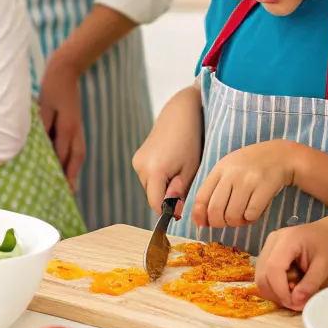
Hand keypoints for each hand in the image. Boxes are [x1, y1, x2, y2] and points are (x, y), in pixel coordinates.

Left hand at [38, 54, 84, 192]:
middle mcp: (76, 133)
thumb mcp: (43, 108)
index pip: (63, 157)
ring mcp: (79, 130)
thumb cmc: (52, 89)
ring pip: (78, 157)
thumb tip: (39, 147)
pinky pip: (76, 149)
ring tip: (67, 188)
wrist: (66, 71)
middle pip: (75, 161)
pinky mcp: (76, 128)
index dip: (59, 174)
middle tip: (64, 197)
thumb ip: (43, 128)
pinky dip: (72, 161)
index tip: (54, 190)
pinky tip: (65, 168)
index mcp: (68, 128)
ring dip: (72, 172)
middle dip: (70, 179)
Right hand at [132, 86, 202, 215]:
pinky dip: (159, 178)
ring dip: (163, 187)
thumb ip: (181, 192)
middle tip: (185, 183)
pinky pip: (148, 177)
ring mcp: (137, 161)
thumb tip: (174, 213)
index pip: (156, 204)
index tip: (182, 212)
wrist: (179, 114)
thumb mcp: (191, 168)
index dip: (169, 212)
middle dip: (167, 197)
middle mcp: (140, 167)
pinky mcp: (137, 158)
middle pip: (152, 196)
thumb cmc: (190, 140)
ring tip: (179, 170)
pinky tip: (171, 165)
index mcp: (154, 170)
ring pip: (150, 187)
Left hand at [191, 141, 299, 228]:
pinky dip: (251, 218)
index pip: (201, 197)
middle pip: (215, 211)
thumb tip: (201, 219)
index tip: (202, 224)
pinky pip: (251, 215)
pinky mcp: (264, 188)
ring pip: (232, 216)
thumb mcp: (229, 169)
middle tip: (227, 221)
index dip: (199, 215)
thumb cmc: (251, 166)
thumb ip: (215, 190)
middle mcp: (232, 174)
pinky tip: (254, 211)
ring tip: (242, 215)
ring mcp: (248, 181)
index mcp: (220, 169)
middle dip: (219, 223)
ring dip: (237, 222)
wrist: (281, 156)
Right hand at [256, 211, 327, 310]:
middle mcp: (273, 240)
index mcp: (287, 239)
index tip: (294, 304)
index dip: (280, 291)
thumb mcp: (325, 266)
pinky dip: (274, 285)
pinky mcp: (269, 250)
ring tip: (294, 294)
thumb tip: (295, 303)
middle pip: (262, 273)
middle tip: (295, 303)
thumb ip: (310, 284)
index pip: (273, 268)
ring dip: (274, 291)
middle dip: (276, 293)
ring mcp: (269, 244)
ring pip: (260, 275)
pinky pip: (264, 273)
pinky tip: (289, 286)